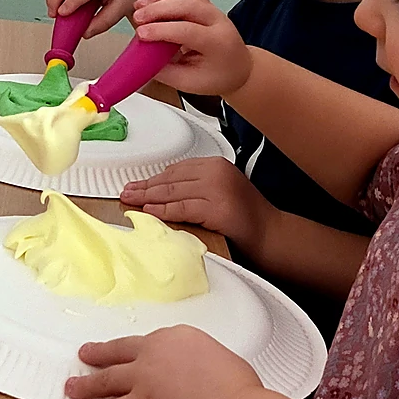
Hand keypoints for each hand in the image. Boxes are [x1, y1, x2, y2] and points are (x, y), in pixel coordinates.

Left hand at [66, 325, 263, 398]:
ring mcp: (143, 378)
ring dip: (86, 385)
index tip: (127, 353)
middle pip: (117, 352)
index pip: (146, 342)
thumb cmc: (240, 392)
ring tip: (73, 388)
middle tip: (84, 354)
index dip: (134, 351)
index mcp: (177, 336)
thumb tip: (197, 376)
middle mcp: (154, 352)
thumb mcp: (220, 359)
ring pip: (106, 380)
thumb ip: (199, 363)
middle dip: (98, 354)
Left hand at [120, 156, 272, 254]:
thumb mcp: (220, 189)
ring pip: (173, 192)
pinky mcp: (216, 208)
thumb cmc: (246, 216)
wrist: (271, 234)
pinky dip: (163, 210)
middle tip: (126, 192)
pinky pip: (182, 208)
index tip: (136, 184)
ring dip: (148, 197)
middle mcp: (216, 172)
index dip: (153, 178)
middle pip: (171, 179)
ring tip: (131, 201)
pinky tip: (149, 210)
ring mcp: (217, 189)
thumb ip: (196, 185)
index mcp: (216, 164)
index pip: (176, 169)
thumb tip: (161, 188)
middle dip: (145, 187)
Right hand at [130, 0, 251, 95]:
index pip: (188, 30)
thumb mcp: (189, 83)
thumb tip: (139, 58)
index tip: (140, 35)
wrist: (238, 67)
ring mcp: (212, 8)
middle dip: (158, 9)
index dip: (162, 30)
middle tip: (137, 19)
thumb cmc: (216, 77)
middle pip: (187, 4)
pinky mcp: (205, 1)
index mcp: (217, 44)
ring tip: (140, 4)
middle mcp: (218, 20)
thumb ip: (164, 71)